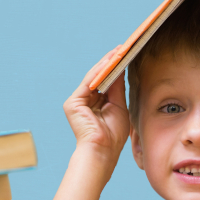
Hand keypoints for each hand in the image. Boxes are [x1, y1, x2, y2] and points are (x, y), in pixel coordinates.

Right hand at [63, 47, 129, 164]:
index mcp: (95, 105)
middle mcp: (85, 101)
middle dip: (110, 63)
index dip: (115, 69)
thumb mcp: (119, 107)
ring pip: (93, 77)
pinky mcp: (73, 103)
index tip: (125, 56)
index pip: (105, 82)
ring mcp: (77, 102)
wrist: (103, 151)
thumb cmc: (113, 136)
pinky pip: (88, 82)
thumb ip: (117, 89)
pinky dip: (99, 71)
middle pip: (98, 78)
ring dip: (106, 64)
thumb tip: (120, 69)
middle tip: (122, 48)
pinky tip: (110, 62)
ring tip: (118, 51)